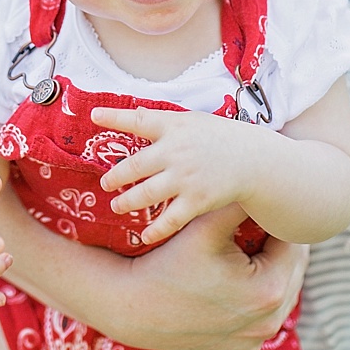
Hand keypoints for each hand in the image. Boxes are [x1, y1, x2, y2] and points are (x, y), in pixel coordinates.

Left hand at [92, 106, 254, 245]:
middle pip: (135, 166)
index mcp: (173, 127)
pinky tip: (144, 236)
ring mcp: (186, 178)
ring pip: (146, 194)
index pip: (138, 120)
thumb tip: (133, 112)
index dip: (114, 117)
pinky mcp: (198, 201)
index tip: (94, 115)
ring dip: (127, 202)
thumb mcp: (191, 121)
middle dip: (115, 176)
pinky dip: (156, 230)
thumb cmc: (219, 138)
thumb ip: (161, 121)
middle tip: (104, 183)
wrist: (256, 161)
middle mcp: (176, 152)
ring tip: (116, 206)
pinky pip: (171, 219)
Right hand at [124, 204, 304, 349]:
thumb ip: (240, 203)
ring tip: (251, 252)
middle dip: (278, 249)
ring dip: (268, 276)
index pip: (292, 247)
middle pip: (289, 275)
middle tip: (263, 226)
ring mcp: (253, 343)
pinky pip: (255, 323)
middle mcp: (269, 323)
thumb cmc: (167, 262)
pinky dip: (251, 305)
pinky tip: (235, 286)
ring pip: (276, 301)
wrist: (129, 306)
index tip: (269, 209)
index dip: (280, 224)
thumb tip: (263, 184)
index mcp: (270, 290)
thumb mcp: (206, 225)